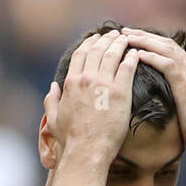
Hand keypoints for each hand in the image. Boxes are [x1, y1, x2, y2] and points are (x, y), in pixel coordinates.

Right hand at [43, 30, 138, 164]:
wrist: (87, 151)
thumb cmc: (70, 140)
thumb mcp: (53, 120)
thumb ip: (51, 100)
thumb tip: (53, 86)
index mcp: (71, 83)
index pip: (81, 54)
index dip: (89, 43)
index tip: (95, 39)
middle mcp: (87, 79)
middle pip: (98, 50)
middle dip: (106, 39)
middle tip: (114, 34)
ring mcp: (104, 85)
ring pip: (113, 54)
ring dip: (119, 44)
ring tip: (126, 39)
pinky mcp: (120, 93)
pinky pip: (127, 68)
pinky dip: (131, 58)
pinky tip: (135, 54)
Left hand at [118, 27, 185, 155]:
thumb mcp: (183, 103)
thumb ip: (173, 90)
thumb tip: (155, 90)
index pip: (168, 47)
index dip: (149, 39)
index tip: (131, 37)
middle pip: (165, 42)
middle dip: (143, 35)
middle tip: (124, 31)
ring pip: (166, 49)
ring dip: (144, 41)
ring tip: (127, 38)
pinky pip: (168, 65)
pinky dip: (153, 57)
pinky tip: (138, 54)